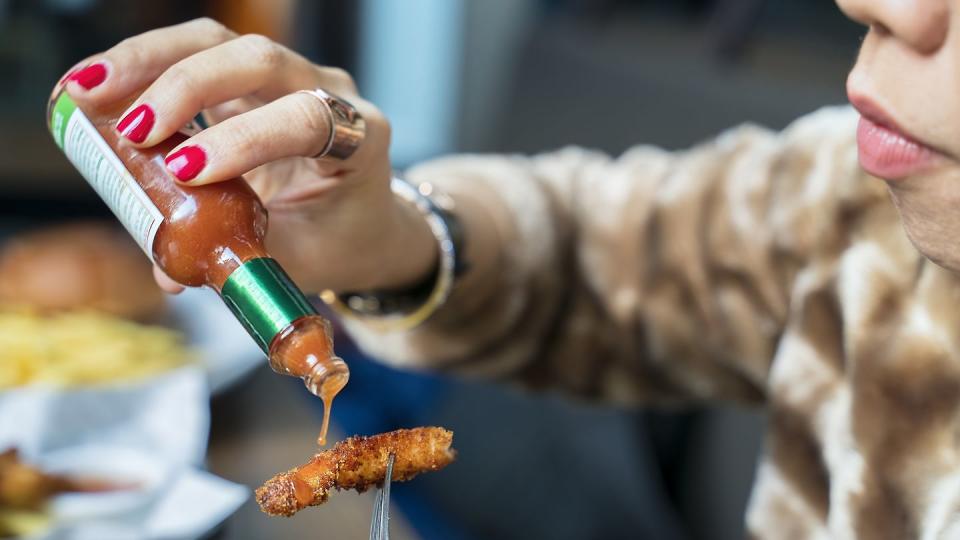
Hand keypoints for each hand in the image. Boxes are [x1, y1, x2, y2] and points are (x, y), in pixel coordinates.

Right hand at [64, 18, 435, 293]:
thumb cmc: (341, 239)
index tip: (186, 171)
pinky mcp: (251, 77)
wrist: (364, 218)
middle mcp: (330, 94)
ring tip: (88, 91)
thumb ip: (244, 260)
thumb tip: (168, 275)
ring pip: (220, 43)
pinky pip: (198, 53)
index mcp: (360, 140)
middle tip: (130, 128)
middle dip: (187, 86)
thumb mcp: (307, 259)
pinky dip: (145, 65)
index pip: (306, 120)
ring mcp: (291, 76)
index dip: (245, 139)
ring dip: (150, 61)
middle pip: (259, 60)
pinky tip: (97, 85)